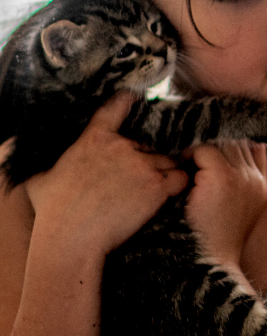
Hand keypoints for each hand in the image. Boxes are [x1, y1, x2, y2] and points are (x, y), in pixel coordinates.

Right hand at [24, 92, 188, 254]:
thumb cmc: (54, 212)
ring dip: (164, 171)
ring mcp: (142, 165)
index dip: (128, 100)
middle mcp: (122, 147)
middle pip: (148, 144)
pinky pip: (180, 177)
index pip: (116, 108)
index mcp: (94, 139)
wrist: (72, 238)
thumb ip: (48, 161)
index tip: (135, 97)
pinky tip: (171, 192)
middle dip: (146, 158)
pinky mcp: (157, 186)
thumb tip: (17, 150)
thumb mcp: (42, 177)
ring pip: (167, 160)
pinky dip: (179, 182)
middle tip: (137, 178)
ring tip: (153, 188)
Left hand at [185, 141, 266, 268]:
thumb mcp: (224, 212)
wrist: (207, 268)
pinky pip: (204, 149)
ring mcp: (243, 178)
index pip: (254, 145)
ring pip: (221, 140)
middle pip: (238, 139)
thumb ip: (228, 184)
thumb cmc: (207, 242)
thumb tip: (209, 158)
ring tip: (178, 149)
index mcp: (260, 186)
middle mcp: (256, 179)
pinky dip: (188, 151)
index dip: (232, 138)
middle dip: (213, 136)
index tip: (207, 141)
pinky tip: (176, 161)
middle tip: (186, 140)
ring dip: (198, 143)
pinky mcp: (224, 178)